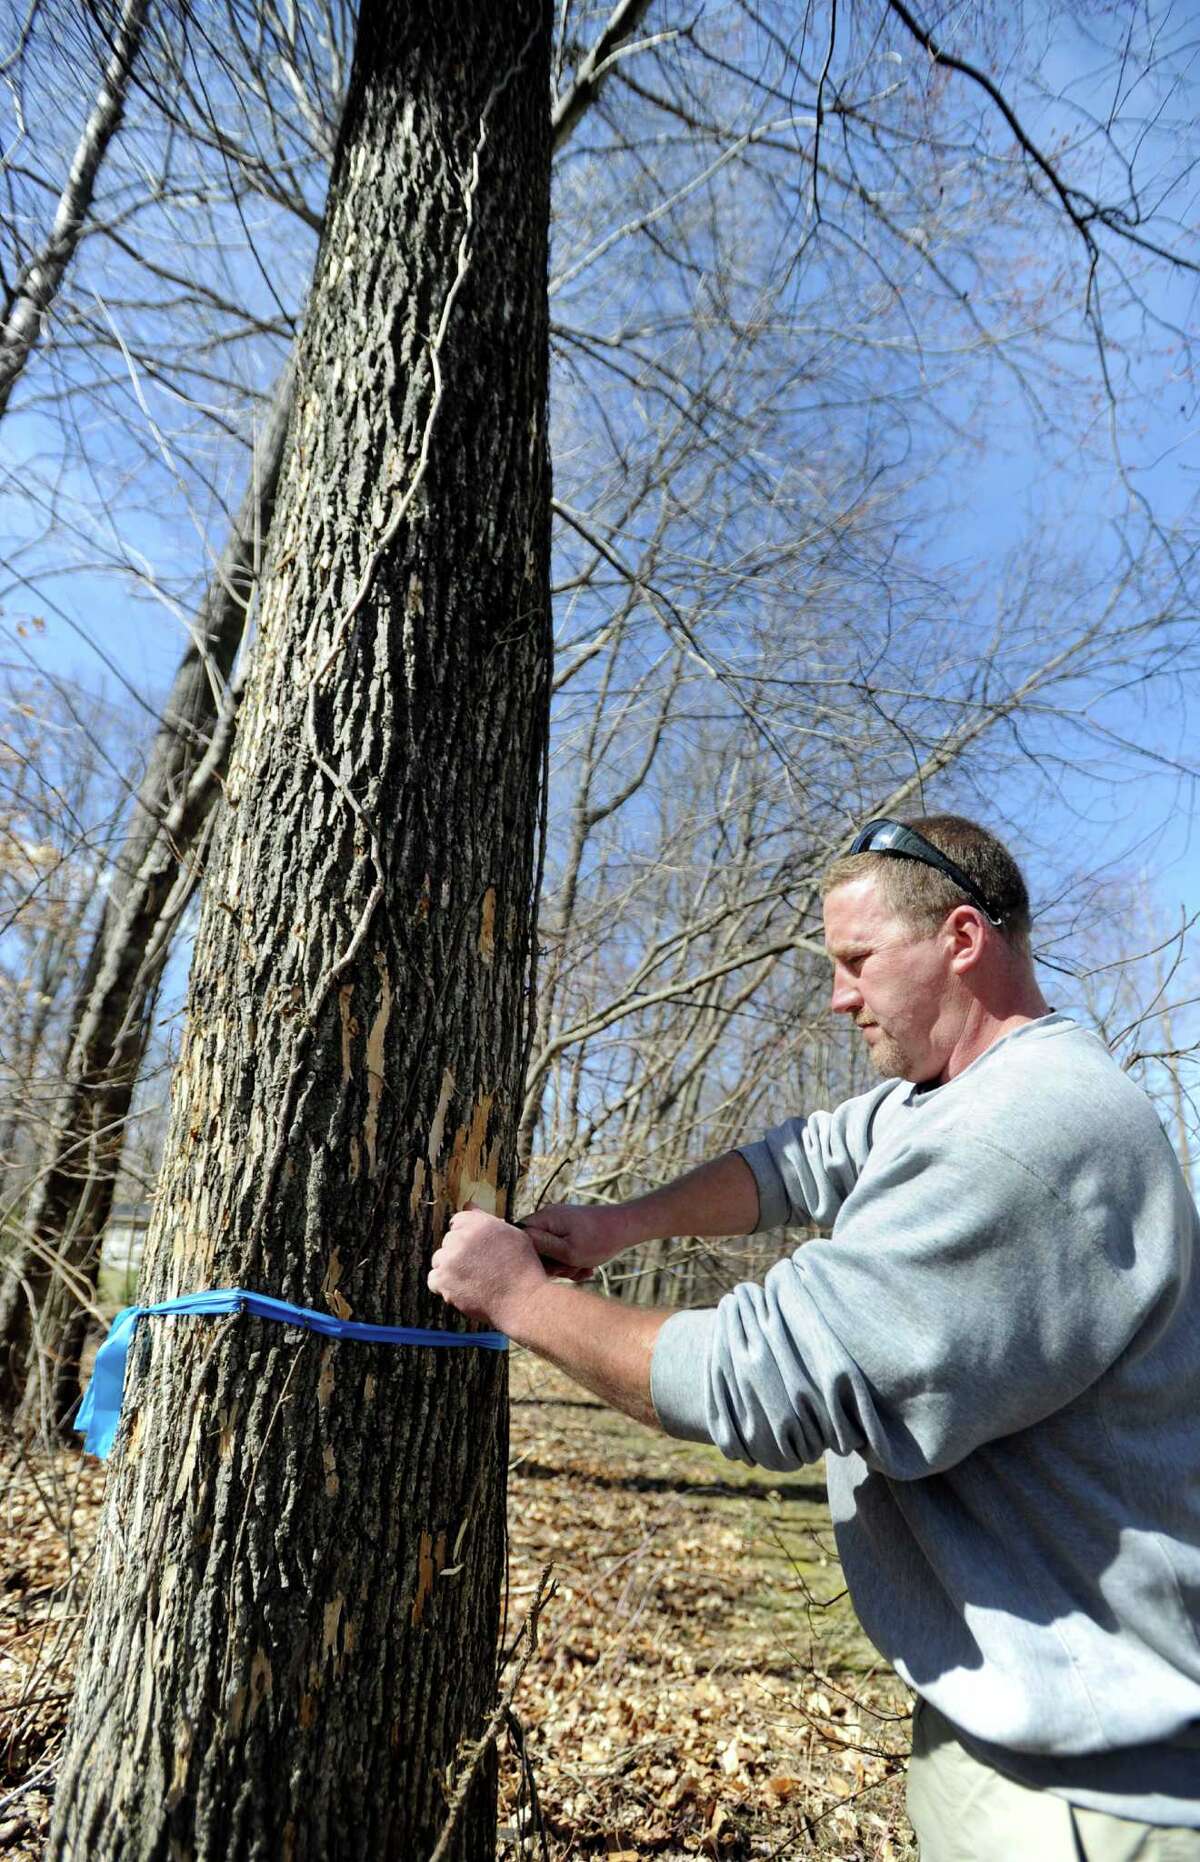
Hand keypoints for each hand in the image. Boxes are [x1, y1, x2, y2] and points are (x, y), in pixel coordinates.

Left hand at [428, 1204, 548, 1330]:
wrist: (522, 1300)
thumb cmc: (522, 1268)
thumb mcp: (513, 1234)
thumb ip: (486, 1219)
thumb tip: (469, 1205)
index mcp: (478, 1223)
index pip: (457, 1221)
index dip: (466, 1235)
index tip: (473, 1248)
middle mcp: (461, 1238)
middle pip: (448, 1241)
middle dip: (459, 1252)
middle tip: (477, 1267)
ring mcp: (450, 1260)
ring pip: (439, 1260)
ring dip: (450, 1268)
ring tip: (471, 1279)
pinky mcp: (444, 1281)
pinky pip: (433, 1279)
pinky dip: (444, 1286)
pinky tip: (463, 1289)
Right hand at [518, 1201, 630, 1278]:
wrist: (627, 1228)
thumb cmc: (600, 1240)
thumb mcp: (569, 1251)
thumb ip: (542, 1248)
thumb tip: (520, 1243)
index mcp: (545, 1218)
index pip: (521, 1237)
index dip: (530, 1257)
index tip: (548, 1268)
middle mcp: (550, 1218)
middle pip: (536, 1248)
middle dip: (553, 1264)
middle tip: (569, 1269)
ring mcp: (561, 1224)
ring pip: (552, 1252)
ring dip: (566, 1265)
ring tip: (583, 1268)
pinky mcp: (570, 1230)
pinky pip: (563, 1249)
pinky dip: (574, 1260)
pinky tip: (588, 1267)